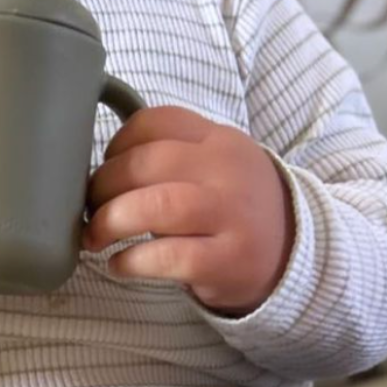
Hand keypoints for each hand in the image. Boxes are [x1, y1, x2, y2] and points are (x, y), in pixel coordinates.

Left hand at [84, 106, 293, 316]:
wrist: (296, 253)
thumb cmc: (233, 205)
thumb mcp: (214, 162)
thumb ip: (170, 151)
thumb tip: (98, 165)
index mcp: (217, 138)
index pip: (155, 122)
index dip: (116, 144)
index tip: (104, 166)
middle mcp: (225, 171)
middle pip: (147, 163)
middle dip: (103, 185)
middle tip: (90, 205)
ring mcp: (231, 216)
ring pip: (156, 205)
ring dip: (111, 220)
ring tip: (95, 235)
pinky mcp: (229, 261)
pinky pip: (170, 257)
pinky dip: (133, 261)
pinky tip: (119, 264)